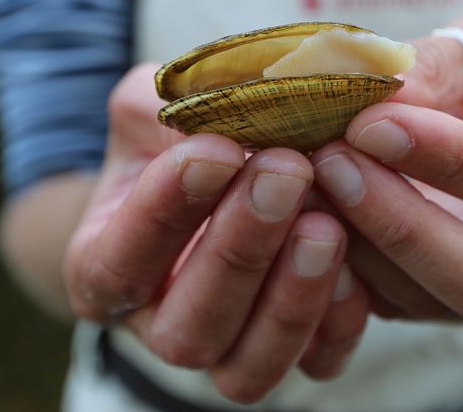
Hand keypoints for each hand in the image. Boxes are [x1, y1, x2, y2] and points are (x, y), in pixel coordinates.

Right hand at [63, 64, 369, 401]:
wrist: (219, 182)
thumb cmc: (174, 145)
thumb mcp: (152, 112)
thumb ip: (166, 105)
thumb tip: (215, 94)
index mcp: (106, 267)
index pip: (119, 258)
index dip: (163, 210)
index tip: (214, 151)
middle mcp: (161, 325)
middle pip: (187, 326)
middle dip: (237, 249)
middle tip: (285, 171)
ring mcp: (226, 351)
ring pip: (247, 366)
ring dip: (288, 298)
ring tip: (325, 224)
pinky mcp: (291, 355)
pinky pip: (315, 365)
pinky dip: (336, 323)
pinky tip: (356, 267)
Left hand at [310, 7, 462, 322]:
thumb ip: (450, 60)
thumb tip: (383, 85)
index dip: (451, 161)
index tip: (372, 122)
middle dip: (402, 224)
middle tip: (331, 161)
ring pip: (433, 303)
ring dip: (362, 246)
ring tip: (309, 179)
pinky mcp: (451, 315)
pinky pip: (395, 311)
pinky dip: (346, 268)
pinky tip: (305, 217)